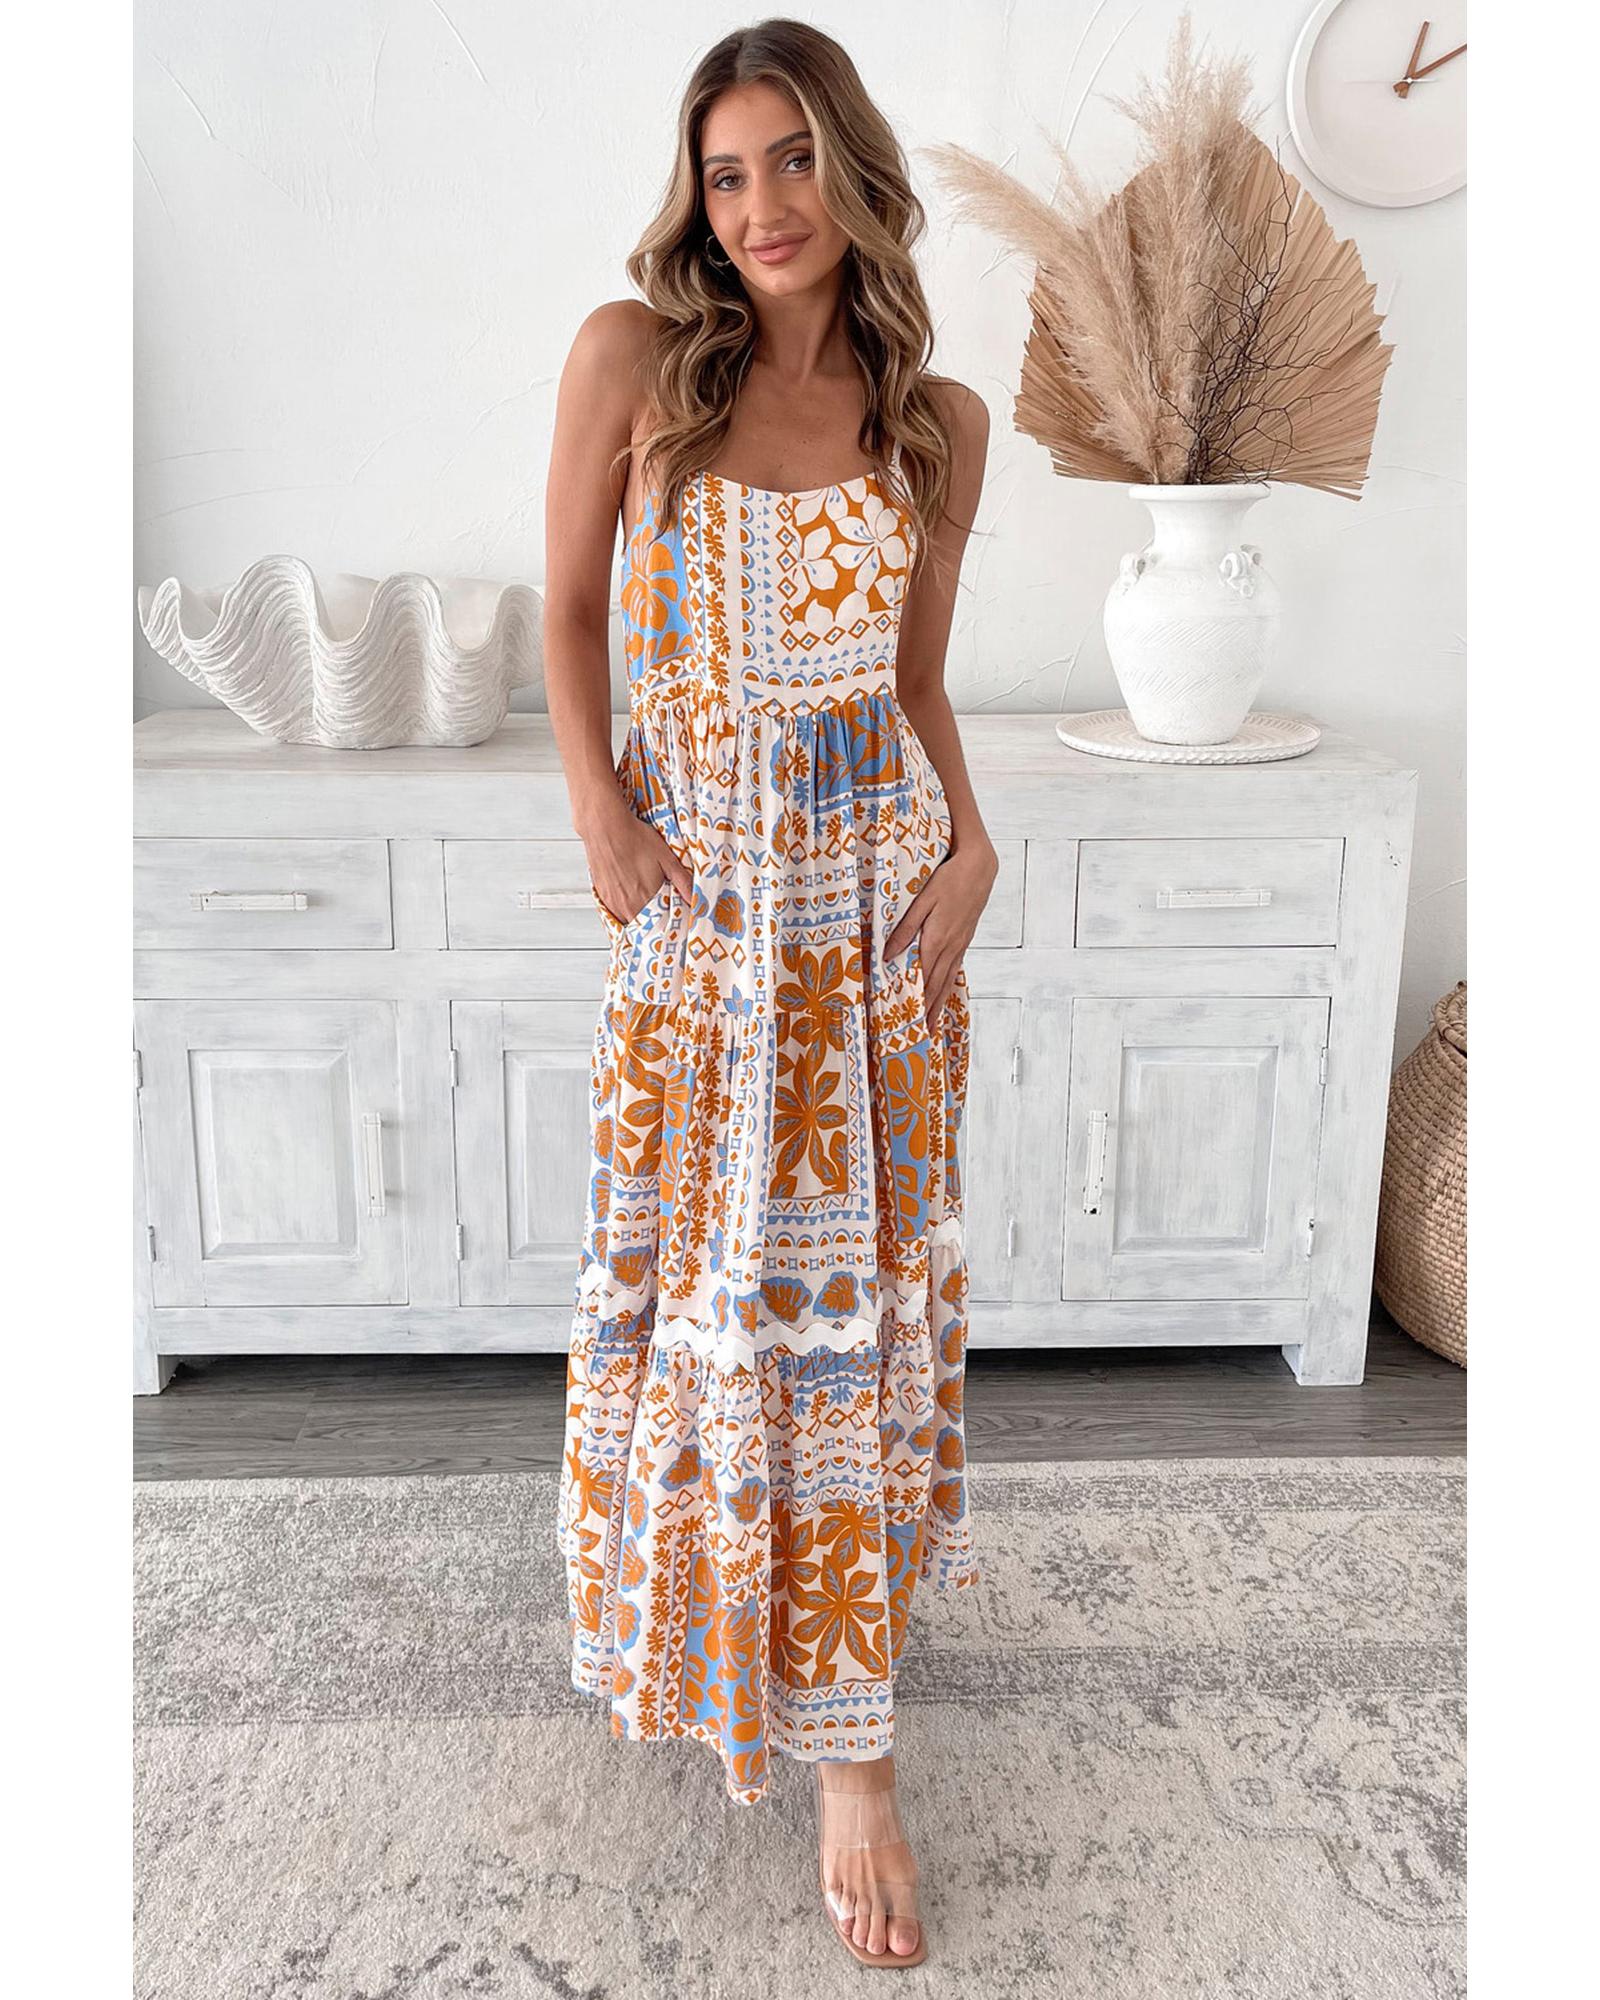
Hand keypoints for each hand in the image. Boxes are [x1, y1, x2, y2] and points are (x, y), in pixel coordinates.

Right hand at [584, 804, 693, 926]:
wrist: (605, 827)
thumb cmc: (635, 839)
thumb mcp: (667, 858)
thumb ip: (683, 882)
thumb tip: (697, 899)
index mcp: (645, 900)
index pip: (660, 926)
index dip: (668, 924)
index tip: (674, 919)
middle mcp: (626, 906)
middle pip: (644, 926)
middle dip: (654, 921)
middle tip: (662, 910)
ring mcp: (612, 902)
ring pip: (629, 920)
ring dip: (638, 915)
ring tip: (645, 902)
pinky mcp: (602, 895)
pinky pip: (615, 912)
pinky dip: (624, 908)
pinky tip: (630, 895)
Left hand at [883, 841, 997, 1027]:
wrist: (980, 868)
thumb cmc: (949, 879)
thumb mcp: (923, 899)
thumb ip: (906, 928)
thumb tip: (889, 954)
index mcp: (936, 939)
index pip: (922, 978)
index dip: (915, 1000)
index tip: (907, 1020)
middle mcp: (950, 947)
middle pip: (935, 985)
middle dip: (927, 1010)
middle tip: (919, 1034)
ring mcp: (960, 944)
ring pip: (947, 980)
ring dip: (938, 1003)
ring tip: (932, 1024)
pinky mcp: (965, 939)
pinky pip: (955, 969)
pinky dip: (948, 986)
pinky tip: (945, 993)